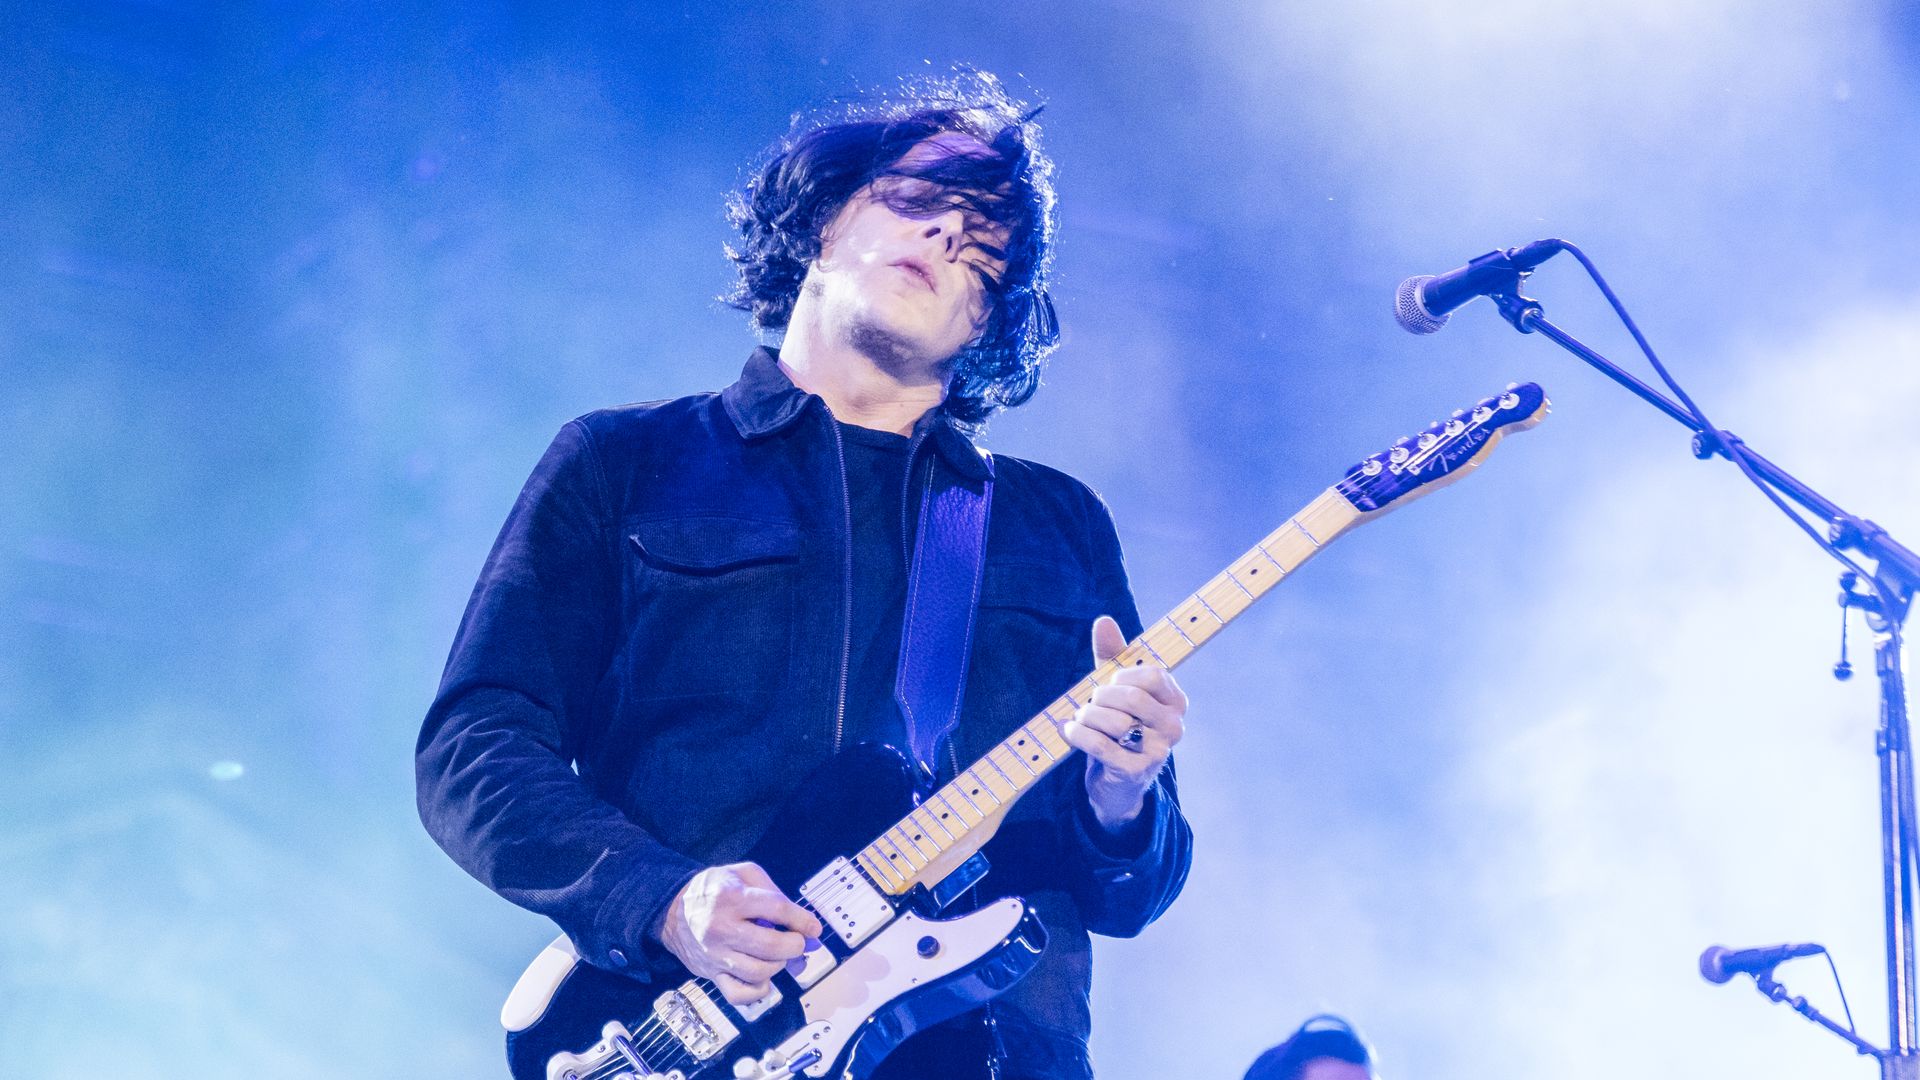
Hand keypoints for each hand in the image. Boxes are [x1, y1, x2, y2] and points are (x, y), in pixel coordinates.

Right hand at [656, 862, 822, 1004]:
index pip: (777, 910)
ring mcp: (715, 955)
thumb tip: (799, 917)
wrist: (672, 910)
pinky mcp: (711, 974)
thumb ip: (772, 889)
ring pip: (759, 972)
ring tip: (779, 955)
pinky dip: (759, 990)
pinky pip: (739, 994)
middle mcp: (722, 928)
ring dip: (779, 965)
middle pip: (771, 946)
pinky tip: (764, 976)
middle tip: (798, 942)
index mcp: (732, 898)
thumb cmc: (713, 890)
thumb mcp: (741, 873)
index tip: (814, 928)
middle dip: (795, 945)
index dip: (802, 920)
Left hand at [1060, 615, 1187, 831]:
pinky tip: (1069, 730)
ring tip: (1080, 719)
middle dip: (1101, 697)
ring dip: (1086, 717)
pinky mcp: (1135, 772)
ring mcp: (1158, 752)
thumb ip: (1112, 656)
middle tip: (1090, 703)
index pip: (1153, 675)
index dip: (1123, 676)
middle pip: (1131, 697)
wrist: (1116, 784)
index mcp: (1176, 702)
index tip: (1111, 684)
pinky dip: (1078, 734)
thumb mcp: (1116, 690)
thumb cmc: (1118, 728)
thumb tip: (1104, 620)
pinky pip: (1100, 744)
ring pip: (1114, 721)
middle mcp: (1174, 727)